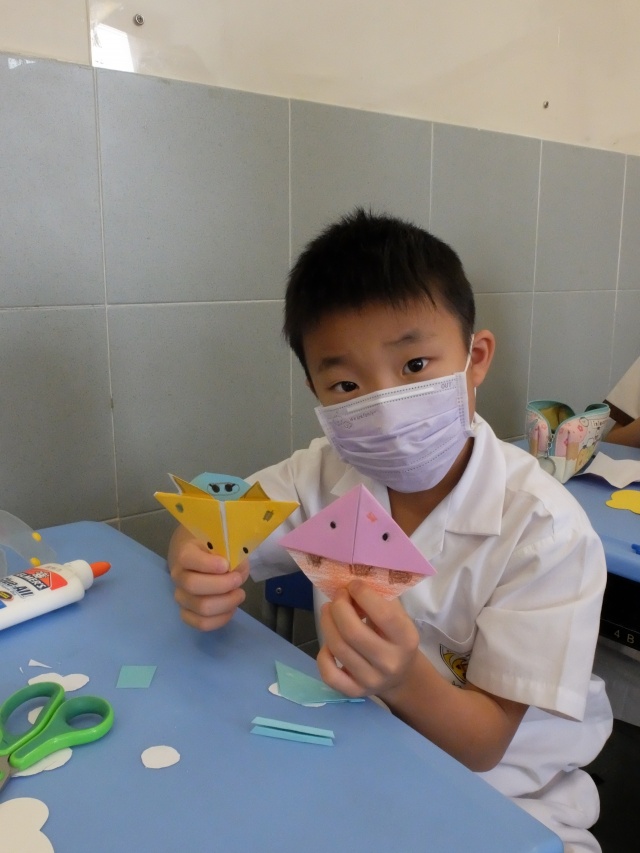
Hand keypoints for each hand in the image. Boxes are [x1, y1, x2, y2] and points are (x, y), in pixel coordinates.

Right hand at [168, 528, 249, 630]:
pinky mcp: (186, 613)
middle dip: (222, 585)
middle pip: (194, 586)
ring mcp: (181, 596)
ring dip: (226, 603)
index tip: (226, 565)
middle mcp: (178, 576)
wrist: (199, 557)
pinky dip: (221, 619)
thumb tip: (237, 571)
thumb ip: (232, 555)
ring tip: (239, 594)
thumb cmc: (215, 551)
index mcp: (184, 554)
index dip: (209, 564)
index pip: (188, 559)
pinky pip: (201, 623)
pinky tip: (231, 608)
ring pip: (201, 608)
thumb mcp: (224, 545)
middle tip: (238, 579)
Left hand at [316, 580, 419, 698]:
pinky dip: (323, 654)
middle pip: (353, 632)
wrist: (401, 676)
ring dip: (328, 622)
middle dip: (339, 607)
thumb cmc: (395, 638)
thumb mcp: (398, 618)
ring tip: (329, 610)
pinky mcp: (354, 692)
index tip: (353, 585)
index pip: (383, 614)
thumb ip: (379, 600)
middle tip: (338, 596)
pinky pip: (329, 673)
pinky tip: (329, 642)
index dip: (363, 594)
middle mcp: (390, 662)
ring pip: (338, 648)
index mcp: (406, 640)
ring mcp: (371, 680)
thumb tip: (351, 584)